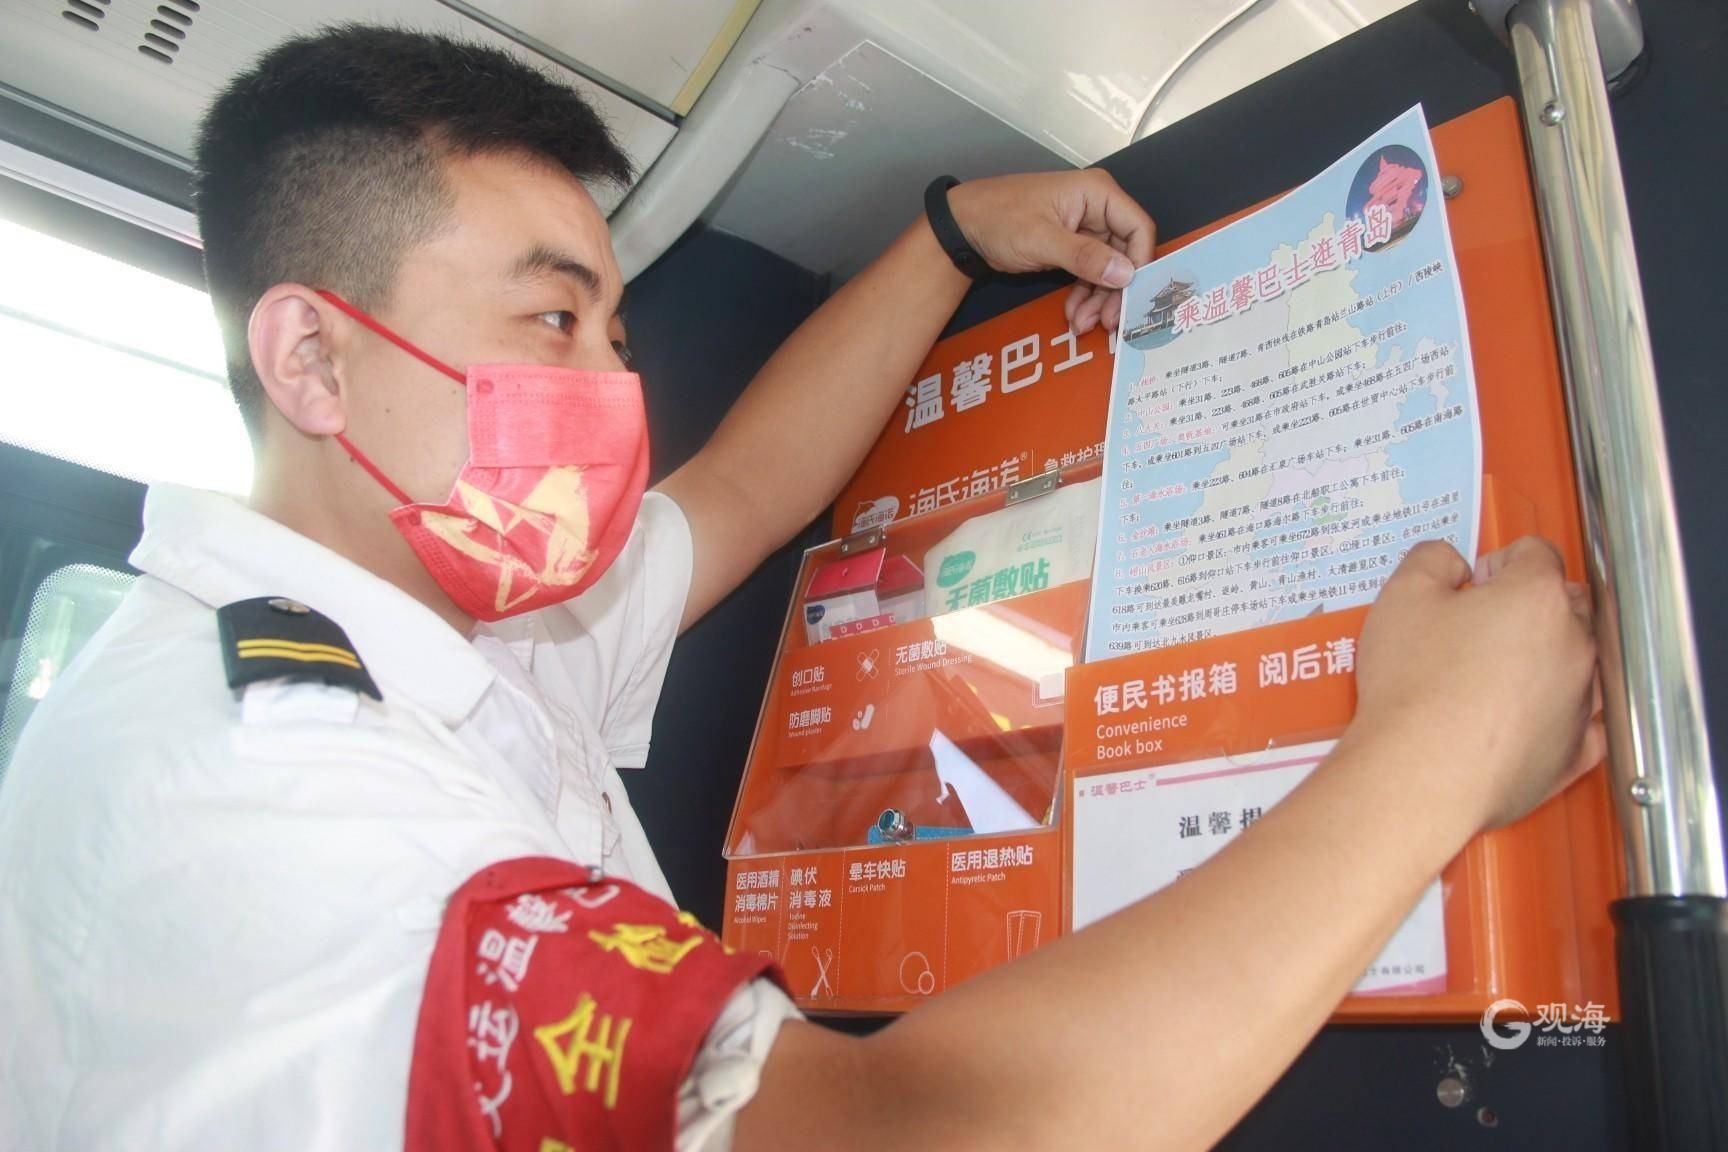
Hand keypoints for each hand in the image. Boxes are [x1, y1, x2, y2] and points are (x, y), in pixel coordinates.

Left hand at [946, 170, 1155, 334]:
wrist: (964, 227)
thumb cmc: (999, 218)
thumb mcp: (1042, 239)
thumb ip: (1085, 257)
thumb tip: (1125, 274)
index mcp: (1097, 193)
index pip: (1138, 228)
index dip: (1141, 264)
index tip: (1132, 295)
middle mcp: (1097, 209)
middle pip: (1125, 254)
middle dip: (1115, 291)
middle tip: (1108, 322)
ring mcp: (1086, 230)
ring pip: (1108, 271)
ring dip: (1098, 300)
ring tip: (1081, 323)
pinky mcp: (1073, 248)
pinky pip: (1090, 276)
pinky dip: (1084, 297)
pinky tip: (1074, 315)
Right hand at [1349, 537, 1605, 832]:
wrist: (1420, 772)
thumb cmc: (1413, 689)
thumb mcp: (1401, 597)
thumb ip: (1431, 560)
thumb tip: (1449, 562)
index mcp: (1536, 597)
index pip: (1534, 554)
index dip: (1497, 563)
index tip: (1471, 586)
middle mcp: (1574, 644)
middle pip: (1565, 605)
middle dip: (1528, 608)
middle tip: (1478, 628)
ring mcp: (1581, 701)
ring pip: (1579, 663)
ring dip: (1546, 660)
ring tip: (1493, 676)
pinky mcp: (1575, 751)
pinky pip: (1584, 725)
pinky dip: (1559, 717)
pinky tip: (1522, 717)